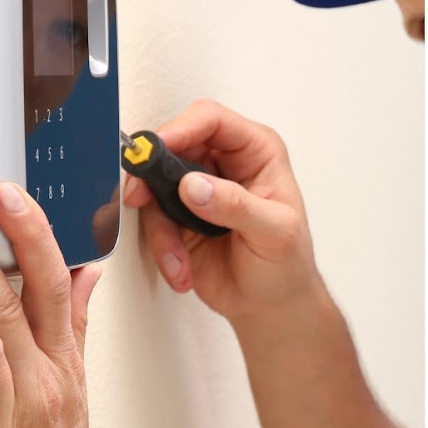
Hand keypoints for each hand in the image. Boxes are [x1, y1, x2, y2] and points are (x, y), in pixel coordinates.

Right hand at [123, 99, 326, 325]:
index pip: (212, 121)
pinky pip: (154, 222)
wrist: (272, 306)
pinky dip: (162, 249)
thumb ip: (236, 205)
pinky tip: (182, 269)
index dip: (181, 129)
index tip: (157, 149)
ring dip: (161, 229)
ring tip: (180, 260)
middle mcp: (224, 165)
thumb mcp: (275, 232)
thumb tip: (194, 185)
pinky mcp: (180, 219)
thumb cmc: (288, 264)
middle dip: (153, 178)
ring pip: (156, 188)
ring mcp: (199, 191)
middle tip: (139, 198)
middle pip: (173, 148)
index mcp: (256, 152)